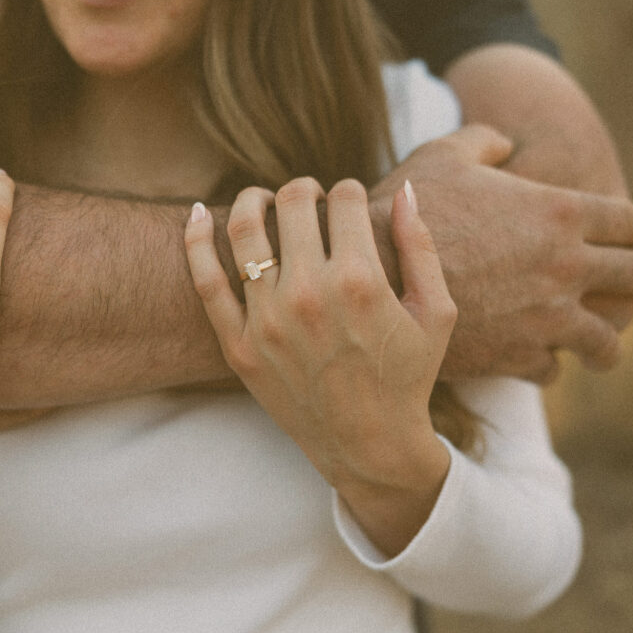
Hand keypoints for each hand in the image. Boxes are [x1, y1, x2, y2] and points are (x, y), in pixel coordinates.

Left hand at [185, 177, 452, 553]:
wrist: (369, 444)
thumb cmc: (407, 375)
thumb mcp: (436, 311)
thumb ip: (420, 245)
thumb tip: (403, 189)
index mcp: (361, 280)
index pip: (343, 199)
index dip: (347, 190)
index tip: (347, 201)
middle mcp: (309, 294)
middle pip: (293, 203)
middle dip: (305, 189)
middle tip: (309, 198)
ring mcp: (268, 320)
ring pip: (245, 229)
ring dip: (253, 200)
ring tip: (263, 200)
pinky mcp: (239, 345)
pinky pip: (206, 280)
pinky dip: (196, 239)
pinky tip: (198, 214)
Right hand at [368, 125, 632, 381]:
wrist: (372, 276)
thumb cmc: (404, 210)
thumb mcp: (443, 155)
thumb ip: (484, 141)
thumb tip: (503, 143)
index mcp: (559, 212)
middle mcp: (566, 268)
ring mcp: (545, 317)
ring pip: (606, 340)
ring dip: (604, 341)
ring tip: (599, 348)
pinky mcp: (516, 355)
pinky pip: (552, 369)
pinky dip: (546, 364)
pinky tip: (536, 358)